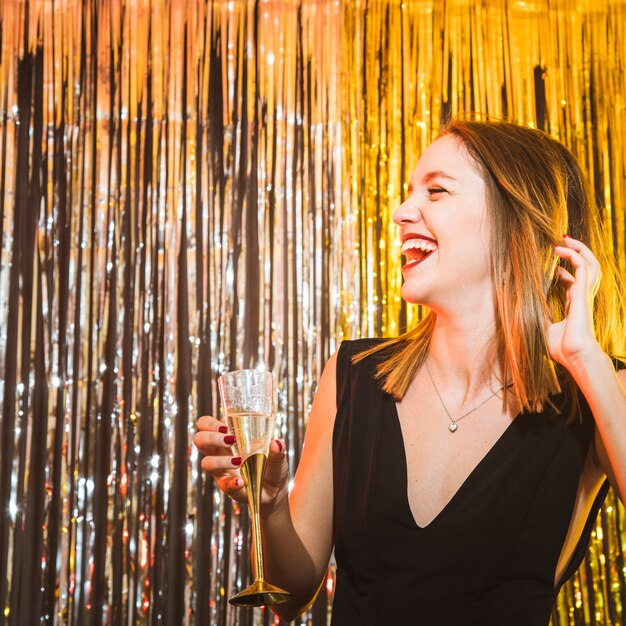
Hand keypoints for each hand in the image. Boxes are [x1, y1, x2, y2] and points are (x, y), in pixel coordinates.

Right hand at [193, 415, 288, 507]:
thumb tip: (276, 443)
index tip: (225, 427)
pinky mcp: (228, 488)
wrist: (274, 492)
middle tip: (230, 440)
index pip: (205, 425)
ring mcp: (222, 471)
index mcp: (227, 440)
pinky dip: (231, 483)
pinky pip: (223, 485)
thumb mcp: (278, 456)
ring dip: (220, 460)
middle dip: (210, 437)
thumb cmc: (271, 467)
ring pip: (205, 463)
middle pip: (199, 441)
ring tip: (239, 461)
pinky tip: (242, 481)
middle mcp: (220, 454)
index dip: (208, 423)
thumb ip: (278, 450)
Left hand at [548, 235, 602, 369]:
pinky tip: (559, 250)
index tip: (547, 264)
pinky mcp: (584, 293)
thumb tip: (520, 310)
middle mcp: (581, 296)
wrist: (575, 356)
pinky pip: (584, 267)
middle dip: (574, 253)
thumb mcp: (543, 329)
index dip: (560, 271)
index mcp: (574, 305)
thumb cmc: (561, 348)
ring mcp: (584, 294)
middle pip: (585, 268)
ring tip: (563, 239)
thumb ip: (536, 317)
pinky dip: (573, 255)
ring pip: (590, 263)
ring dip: (578, 249)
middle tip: (559, 242)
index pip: (571, 282)